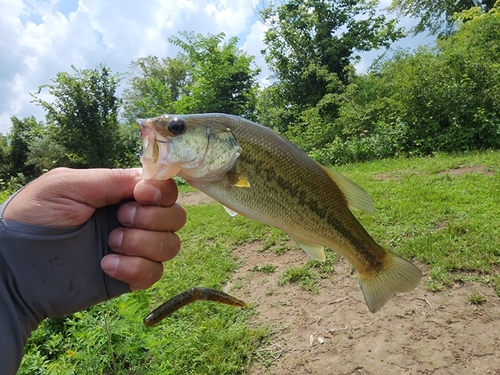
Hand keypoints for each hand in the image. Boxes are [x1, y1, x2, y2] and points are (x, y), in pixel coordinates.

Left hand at [3, 167, 185, 289]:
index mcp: (121, 194)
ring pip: (171, 245)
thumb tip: (148, 181)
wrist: (14, 267)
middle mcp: (134, 219)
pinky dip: (135, 268)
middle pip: (175, 216)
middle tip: (117, 220)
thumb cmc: (34, 218)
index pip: (164, 189)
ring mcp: (134, 249)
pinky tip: (106, 265)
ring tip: (109, 243)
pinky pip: (155, 273)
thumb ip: (110, 179)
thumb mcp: (66, 185)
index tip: (140, 195)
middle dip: (152, 218)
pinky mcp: (129, 276)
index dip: (161, 192)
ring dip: (143, 243)